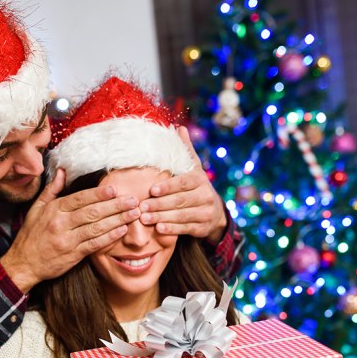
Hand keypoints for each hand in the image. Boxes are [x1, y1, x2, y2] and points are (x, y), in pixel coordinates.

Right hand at [2, 169, 140, 291]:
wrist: (24, 263)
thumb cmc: (31, 234)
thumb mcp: (36, 208)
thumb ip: (52, 189)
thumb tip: (63, 171)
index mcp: (54, 210)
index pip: (79, 199)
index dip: (98, 194)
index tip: (114, 189)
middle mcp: (61, 224)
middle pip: (92, 212)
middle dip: (115, 206)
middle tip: (133, 200)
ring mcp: (68, 240)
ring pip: (96, 228)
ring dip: (117, 220)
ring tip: (133, 214)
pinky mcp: (73, 255)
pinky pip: (94, 245)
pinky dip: (109, 237)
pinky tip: (122, 230)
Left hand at [138, 127, 226, 241]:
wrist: (214, 211)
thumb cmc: (195, 186)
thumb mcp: (193, 168)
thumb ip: (185, 151)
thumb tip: (179, 128)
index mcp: (200, 179)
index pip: (184, 182)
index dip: (168, 186)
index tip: (152, 190)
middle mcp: (206, 196)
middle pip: (181, 200)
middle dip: (160, 204)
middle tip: (142, 206)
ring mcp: (206, 213)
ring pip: (182, 215)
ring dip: (162, 217)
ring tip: (145, 218)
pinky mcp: (203, 227)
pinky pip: (186, 228)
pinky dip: (172, 229)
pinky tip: (159, 229)